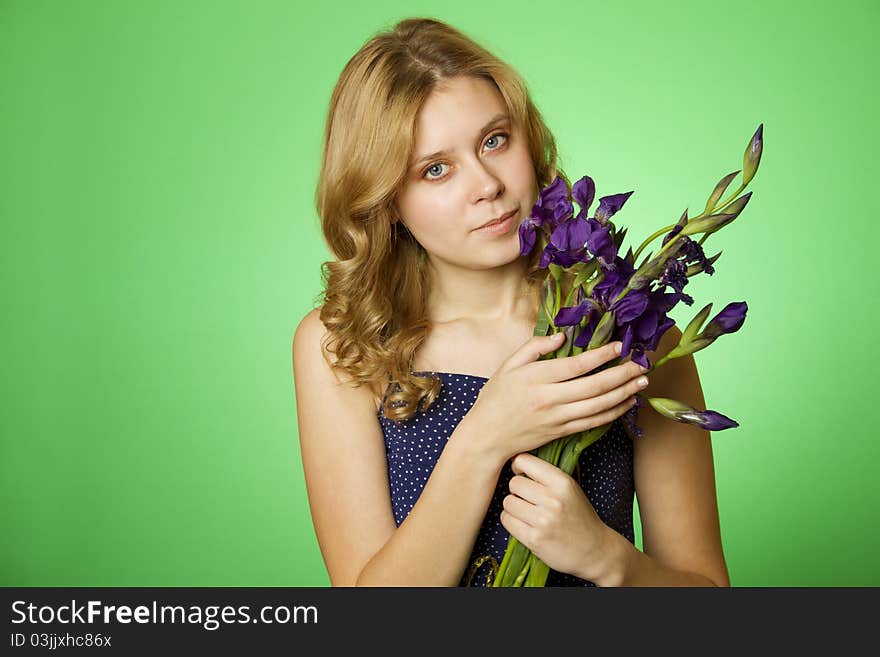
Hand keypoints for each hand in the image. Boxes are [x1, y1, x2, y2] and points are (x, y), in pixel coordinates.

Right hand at [463, 335, 649, 463]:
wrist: (487, 436)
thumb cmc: (495, 397)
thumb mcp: (508, 365)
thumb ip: (534, 347)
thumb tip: (562, 336)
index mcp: (536, 378)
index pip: (576, 365)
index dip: (601, 355)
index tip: (620, 346)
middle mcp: (549, 399)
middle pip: (594, 386)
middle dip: (622, 375)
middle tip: (642, 364)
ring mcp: (557, 418)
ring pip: (599, 406)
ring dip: (624, 393)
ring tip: (642, 382)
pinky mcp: (562, 432)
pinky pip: (594, 422)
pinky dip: (613, 413)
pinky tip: (626, 402)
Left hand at [499, 452, 618, 582]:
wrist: (595, 550)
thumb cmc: (579, 517)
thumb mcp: (571, 489)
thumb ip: (547, 476)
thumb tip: (515, 462)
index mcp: (563, 482)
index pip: (525, 461)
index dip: (518, 466)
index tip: (521, 474)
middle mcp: (553, 499)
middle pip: (514, 483)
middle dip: (517, 491)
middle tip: (527, 499)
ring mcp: (543, 520)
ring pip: (508, 502)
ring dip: (513, 508)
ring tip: (526, 513)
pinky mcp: (534, 539)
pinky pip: (507, 521)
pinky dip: (512, 522)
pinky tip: (524, 525)